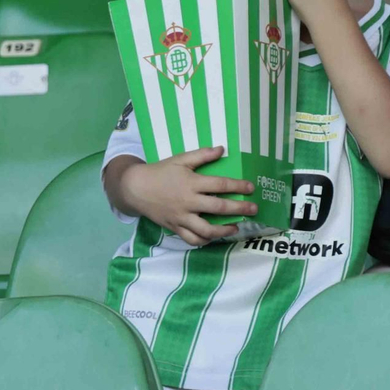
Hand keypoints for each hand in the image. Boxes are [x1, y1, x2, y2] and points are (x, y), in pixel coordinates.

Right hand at [116, 147, 257, 245]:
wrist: (136, 188)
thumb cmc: (160, 172)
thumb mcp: (180, 159)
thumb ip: (202, 155)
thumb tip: (222, 149)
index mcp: (191, 183)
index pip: (220, 184)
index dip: (238, 186)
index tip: (251, 188)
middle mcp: (188, 202)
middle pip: (218, 207)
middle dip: (239, 209)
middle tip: (254, 209)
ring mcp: (182, 217)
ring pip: (206, 229)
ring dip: (224, 230)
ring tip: (236, 227)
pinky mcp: (175, 228)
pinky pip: (192, 239)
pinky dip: (204, 240)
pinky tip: (213, 237)